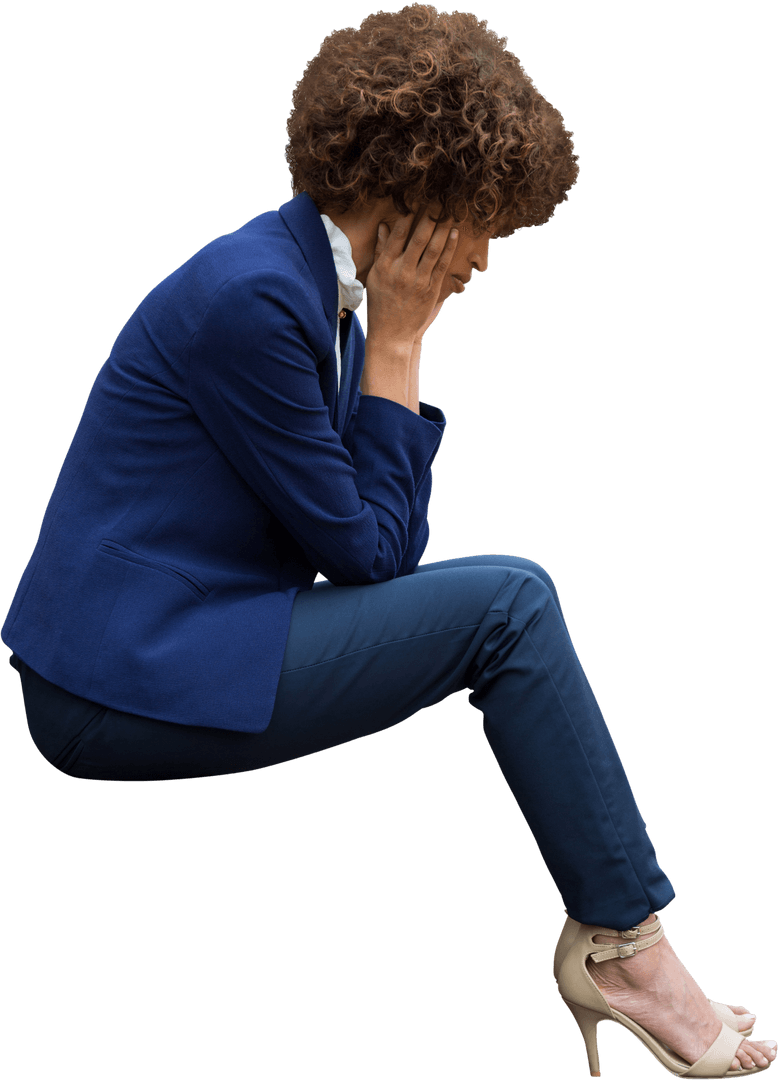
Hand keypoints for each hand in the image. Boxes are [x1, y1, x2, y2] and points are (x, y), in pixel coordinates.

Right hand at [365, 206, 457, 344]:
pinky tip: (453, 233)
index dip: (408, 216)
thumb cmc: (381, 303)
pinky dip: (449, 247)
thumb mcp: (375, 277)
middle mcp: (402, 272)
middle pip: (418, 238)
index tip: (416, 200)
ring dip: (443, 228)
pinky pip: (442, 264)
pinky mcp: (431, 290)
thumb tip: (385, 226)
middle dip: (429, 217)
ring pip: (433, 249)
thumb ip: (381, 251)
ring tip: (450, 211)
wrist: (392, 333)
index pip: (398, 235)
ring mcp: (418, 281)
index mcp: (385, 266)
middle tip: (438, 199)